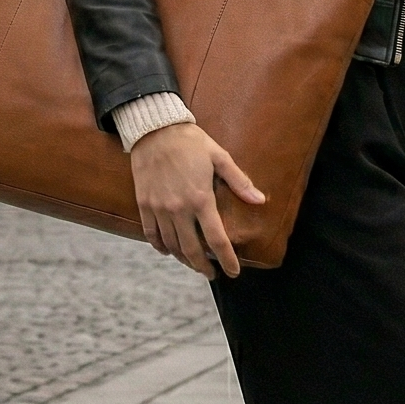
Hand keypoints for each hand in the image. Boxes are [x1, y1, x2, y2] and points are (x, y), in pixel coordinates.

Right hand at [130, 123, 263, 278]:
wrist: (154, 129)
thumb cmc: (190, 142)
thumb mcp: (219, 157)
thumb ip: (239, 181)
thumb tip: (259, 200)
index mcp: (201, 199)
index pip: (216, 240)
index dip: (227, 259)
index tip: (233, 271)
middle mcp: (179, 209)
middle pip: (192, 250)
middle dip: (203, 267)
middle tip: (212, 274)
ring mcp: (159, 208)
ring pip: (171, 246)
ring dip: (184, 259)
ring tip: (193, 263)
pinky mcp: (144, 204)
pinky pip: (151, 234)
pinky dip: (161, 246)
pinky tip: (169, 251)